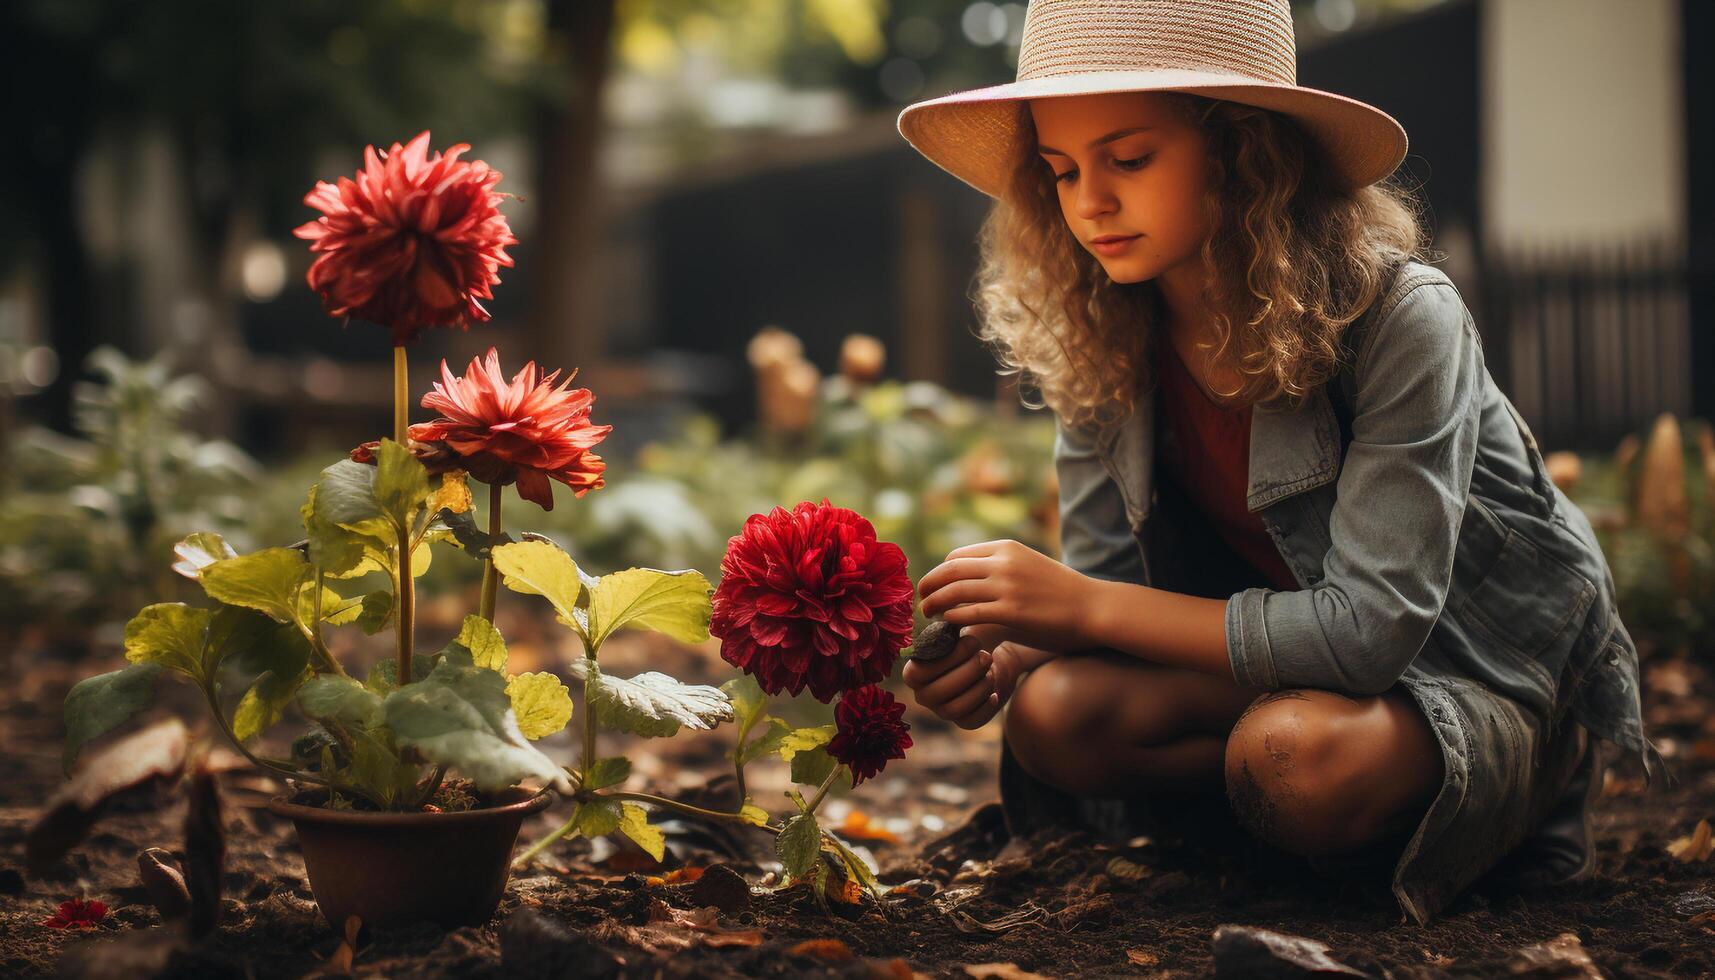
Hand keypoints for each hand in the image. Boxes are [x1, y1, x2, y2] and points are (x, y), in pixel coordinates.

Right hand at [902, 624, 1058, 728]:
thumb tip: (944, 609)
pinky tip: (995, 690)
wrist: (993, 658)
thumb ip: (947, 627)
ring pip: (954, 709)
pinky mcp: (966, 722)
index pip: (919, 672)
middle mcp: (924, 695)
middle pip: (937, 693)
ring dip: (976, 688)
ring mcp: (943, 711)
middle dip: (965, 673)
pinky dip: (985, 705)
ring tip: (992, 668)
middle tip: (986, 655)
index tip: (970, 640)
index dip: (945, 659)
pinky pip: (971, 721)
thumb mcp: (958, 632)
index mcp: (914, 672)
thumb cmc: (971, 640)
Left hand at [916, 539, 1096, 648]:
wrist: (1094, 608)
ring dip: (934, 604)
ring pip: (953, 591)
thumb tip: (966, 586)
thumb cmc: (1061, 593)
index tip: (935, 587)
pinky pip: (967, 613)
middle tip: (921, 600)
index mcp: (1006, 548)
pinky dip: (952, 619)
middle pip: (948, 570)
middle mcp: (1003, 562)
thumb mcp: (1028, 567)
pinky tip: (950, 626)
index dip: (940, 573)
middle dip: (928, 585)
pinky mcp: (1010, 612)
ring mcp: (1006, 586)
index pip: (956, 556)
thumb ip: (999, 571)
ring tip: (928, 615)